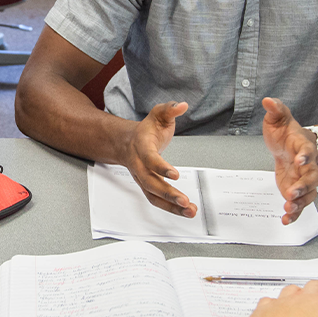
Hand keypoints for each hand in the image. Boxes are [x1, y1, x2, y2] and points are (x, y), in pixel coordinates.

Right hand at [121, 101, 192, 216]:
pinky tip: (186, 211)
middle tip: (185, 201)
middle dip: (167, 193)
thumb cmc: (146, 131)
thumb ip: (169, 109)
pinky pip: (157, 200)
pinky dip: (171, 208)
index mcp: (141, 147)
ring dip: (171, 206)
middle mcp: (139, 165)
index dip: (160, 167)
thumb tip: (182, 105)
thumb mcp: (158, 115)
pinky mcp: (148, 187)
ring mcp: (142, 178)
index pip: (149, 159)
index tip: (175, 174)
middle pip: (150, 183)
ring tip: (189, 210)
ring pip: (153, 195)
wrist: (128, 143)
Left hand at [261, 97, 317, 224]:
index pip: (307, 151)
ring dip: (299, 203)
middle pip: (312, 177)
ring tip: (289, 210)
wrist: (291, 145)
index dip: (306, 156)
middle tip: (292, 192)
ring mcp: (303, 179)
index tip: (301, 160)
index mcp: (303, 147)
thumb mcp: (279, 119)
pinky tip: (286, 220)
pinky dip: (294, 213)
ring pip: (308, 194)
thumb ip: (275, 110)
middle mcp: (307, 166)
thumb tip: (268, 100)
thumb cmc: (287, 134)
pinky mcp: (296, 190)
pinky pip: (299, 204)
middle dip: (303, 186)